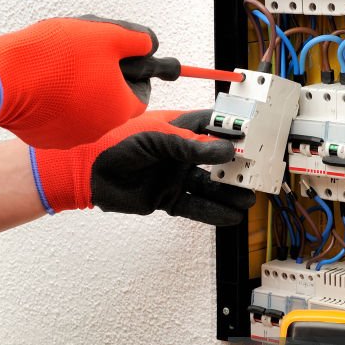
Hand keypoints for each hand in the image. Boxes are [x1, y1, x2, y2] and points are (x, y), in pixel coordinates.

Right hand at [0, 16, 160, 148]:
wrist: (2, 79)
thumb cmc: (56, 56)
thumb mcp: (105, 35)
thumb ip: (136, 40)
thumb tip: (148, 44)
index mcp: (120, 109)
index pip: (140, 93)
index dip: (132, 71)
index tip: (117, 56)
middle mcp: (99, 131)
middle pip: (110, 101)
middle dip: (101, 78)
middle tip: (82, 54)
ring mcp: (70, 138)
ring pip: (83, 109)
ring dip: (78, 89)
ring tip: (58, 65)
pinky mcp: (45, 138)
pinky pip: (58, 118)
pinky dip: (55, 101)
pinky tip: (42, 81)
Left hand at [30, 110, 255, 225]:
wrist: (86, 173)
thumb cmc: (114, 145)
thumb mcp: (154, 139)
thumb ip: (189, 146)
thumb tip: (225, 150)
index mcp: (176, 129)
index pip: (213, 127)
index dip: (235, 131)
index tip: (256, 136)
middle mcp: (178, 154)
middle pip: (217, 160)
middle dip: (238, 167)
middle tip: (258, 174)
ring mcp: (173, 177)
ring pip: (209, 187)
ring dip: (229, 193)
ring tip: (249, 200)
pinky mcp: (166, 198)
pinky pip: (194, 207)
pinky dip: (212, 213)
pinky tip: (231, 218)